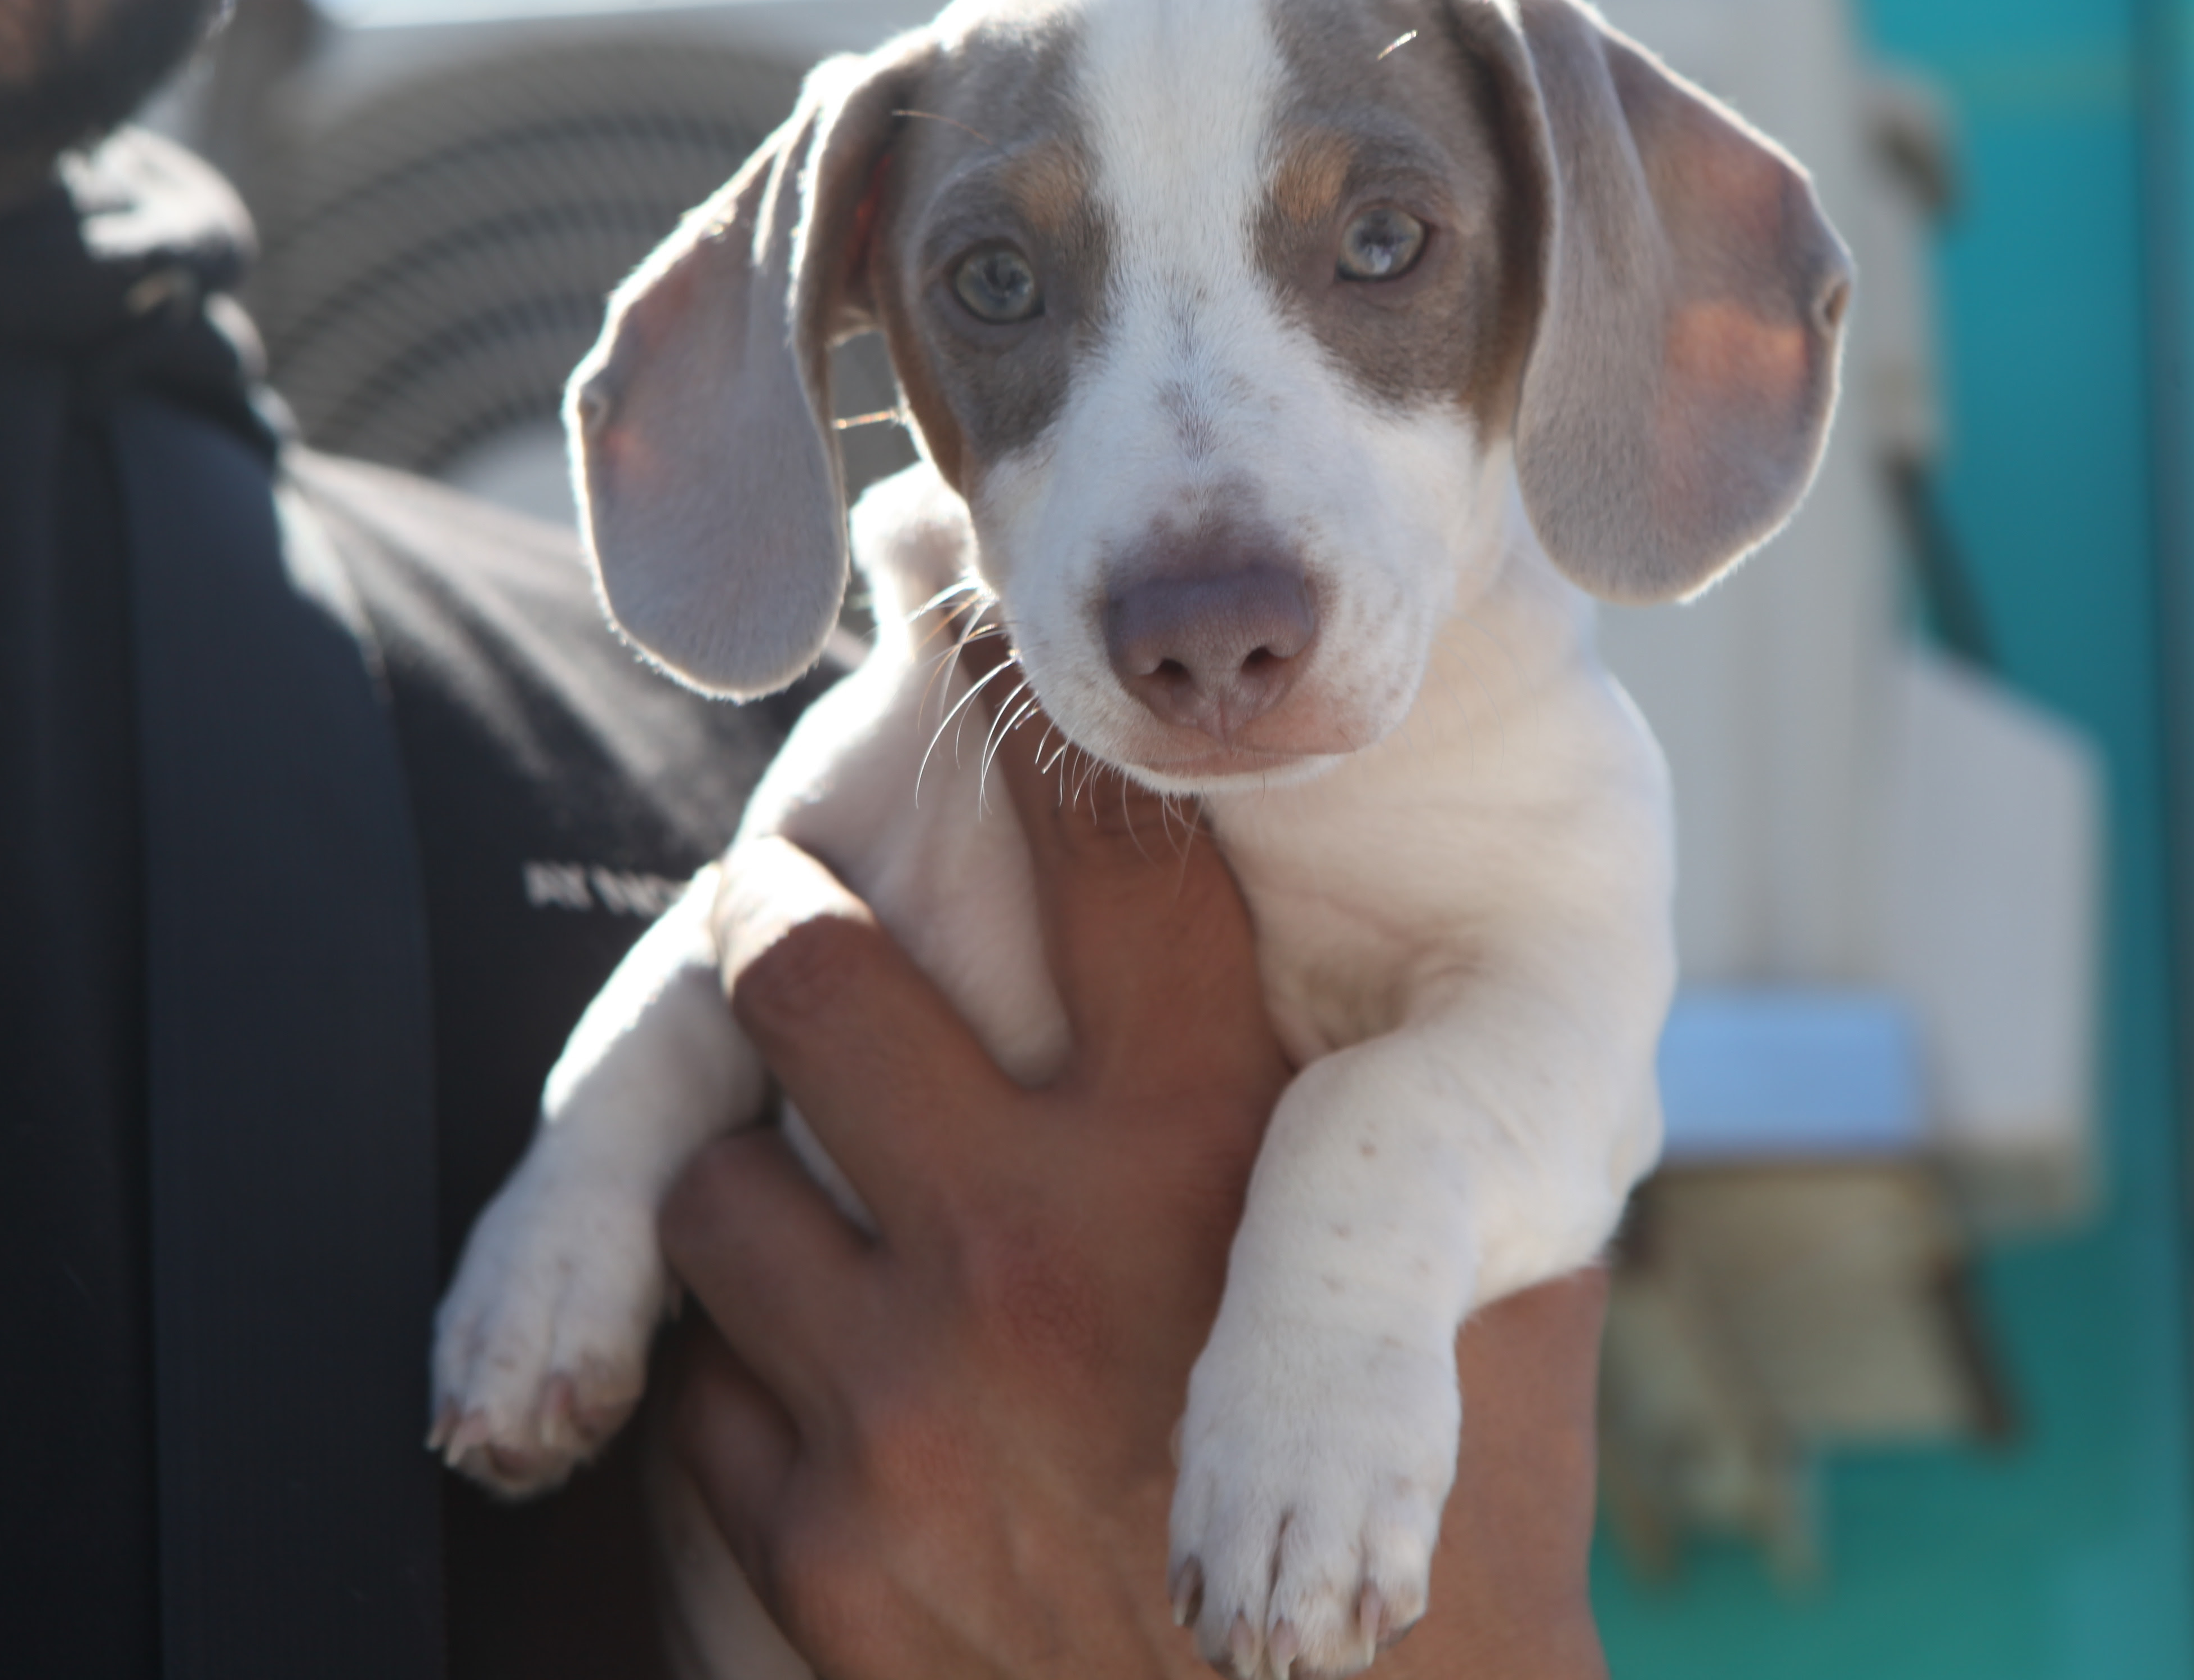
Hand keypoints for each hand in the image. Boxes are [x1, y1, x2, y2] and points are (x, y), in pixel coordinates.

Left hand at [658, 719, 1607, 1678]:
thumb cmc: (1446, 1553)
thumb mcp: (1488, 1308)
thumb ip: (1422, 1148)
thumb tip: (1415, 983)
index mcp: (1214, 1164)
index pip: (1107, 853)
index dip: (1033, 719)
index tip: (986, 639)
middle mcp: (1034, 1251)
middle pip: (801, 969)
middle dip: (782, 909)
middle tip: (789, 897)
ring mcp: (899, 1406)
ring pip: (718, 1183)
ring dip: (763, 1172)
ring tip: (815, 1180)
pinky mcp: (816, 1555)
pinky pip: (705, 1390)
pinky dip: (757, 1367)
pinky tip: (831, 1376)